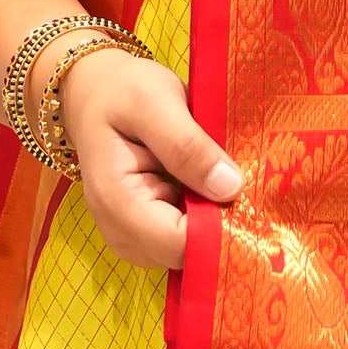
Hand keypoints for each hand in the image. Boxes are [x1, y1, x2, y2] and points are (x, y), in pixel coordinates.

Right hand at [55, 47, 240, 273]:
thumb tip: (230, 187)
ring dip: (215, 224)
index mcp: (117, 201)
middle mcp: (120, 232)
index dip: (220, 230)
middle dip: (221, 227)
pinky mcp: (145, 234)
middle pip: (186, 256)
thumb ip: (187, 145)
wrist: (94, 94)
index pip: (180, 244)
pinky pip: (185, 242)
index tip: (253, 202)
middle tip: (247, 187)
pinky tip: (213, 191)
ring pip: (190, 254)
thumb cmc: (121, 92)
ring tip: (228, 183)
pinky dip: (205, 221)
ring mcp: (131, 238)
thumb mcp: (155, 102)